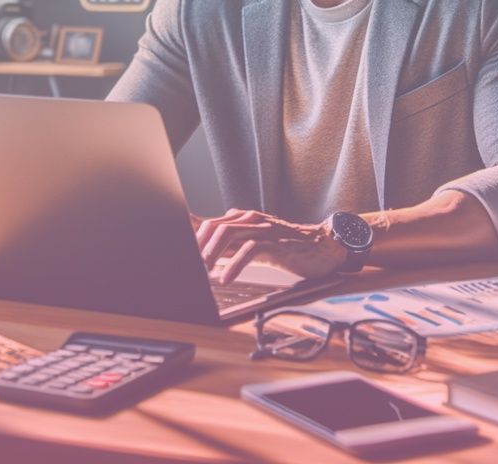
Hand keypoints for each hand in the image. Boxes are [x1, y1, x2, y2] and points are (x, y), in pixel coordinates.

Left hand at [195, 208, 347, 284]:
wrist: (323, 247)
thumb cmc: (287, 247)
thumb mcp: (254, 243)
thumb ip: (230, 244)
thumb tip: (202, 250)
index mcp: (242, 218)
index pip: (208, 222)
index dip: (190, 235)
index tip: (174, 250)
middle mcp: (250, 219)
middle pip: (213, 226)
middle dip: (197, 247)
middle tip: (188, 267)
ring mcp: (263, 228)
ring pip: (228, 233)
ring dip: (211, 254)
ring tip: (202, 272)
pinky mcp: (275, 242)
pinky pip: (250, 250)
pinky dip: (234, 265)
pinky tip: (226, 278)